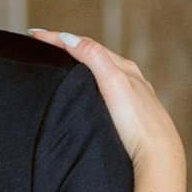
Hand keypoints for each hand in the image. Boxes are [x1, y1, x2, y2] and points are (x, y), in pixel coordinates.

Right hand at [30, 29, 181, 182]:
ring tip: (59, 65)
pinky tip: (87, 96)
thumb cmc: (138, 122)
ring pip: (102, 76)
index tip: (33, 35)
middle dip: (67, 48)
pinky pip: (107, 94)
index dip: (59, 38)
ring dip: (79, 67)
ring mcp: (132, 99)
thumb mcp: (114, 82)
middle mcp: (131, 80)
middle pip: (94, 57)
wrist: (158, 156)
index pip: (86, 45)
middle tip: (42, 45)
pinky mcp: (131, 118)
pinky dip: (91, 87)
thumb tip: (69, 38)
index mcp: (125, 69)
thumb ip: (93, 58)